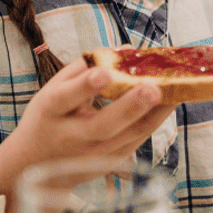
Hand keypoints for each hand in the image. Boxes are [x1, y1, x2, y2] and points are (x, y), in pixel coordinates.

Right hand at [0, 57, 175, 203]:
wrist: (37, 163)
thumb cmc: (50, 117)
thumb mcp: (54, 89)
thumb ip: (86, 67)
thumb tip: (127, 49)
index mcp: (51, 112)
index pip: (66, 98)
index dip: (85, 86)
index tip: (105, 72)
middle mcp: (73, 136)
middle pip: (104, 125)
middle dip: (130, 106)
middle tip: (153, 89)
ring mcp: (94, 153)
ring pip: (130, 135)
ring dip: (155, 112)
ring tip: (175, 90)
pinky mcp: (112, 161)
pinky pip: (139, 139)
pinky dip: (156, 120)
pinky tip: (171, 102)